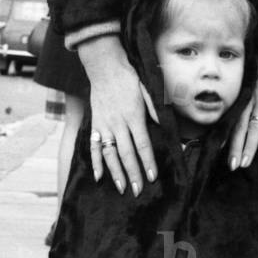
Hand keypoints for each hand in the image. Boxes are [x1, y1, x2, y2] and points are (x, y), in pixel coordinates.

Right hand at [78, 35, 159, 195]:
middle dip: (133, 174)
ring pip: (110, 154)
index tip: (152, 177)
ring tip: (122, 188)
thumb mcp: (147, 90)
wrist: (104, 66)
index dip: (148, 162)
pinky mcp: (94, 124)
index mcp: (134, 116)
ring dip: (116, 173)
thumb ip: (155, 110)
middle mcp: (118, 123)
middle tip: (138, 190)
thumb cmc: (129, 78)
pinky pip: (93, 146)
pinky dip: (96, 162)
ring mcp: (104, 125)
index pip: (143, 145)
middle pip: (126, 154)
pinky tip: (100, 176)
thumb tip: (165, 126)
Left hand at [229, 33, 257, 169]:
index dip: (227, 135)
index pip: (233, 118)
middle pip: (239, 127)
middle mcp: (250, 99)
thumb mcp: (254, 76)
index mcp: (245, 94)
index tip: (220, 150)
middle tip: (231, 165)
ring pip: (253, 129)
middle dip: (235, 148)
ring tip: (243, 163)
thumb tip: (246, 105)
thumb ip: (249, 92)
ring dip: (248, 147)